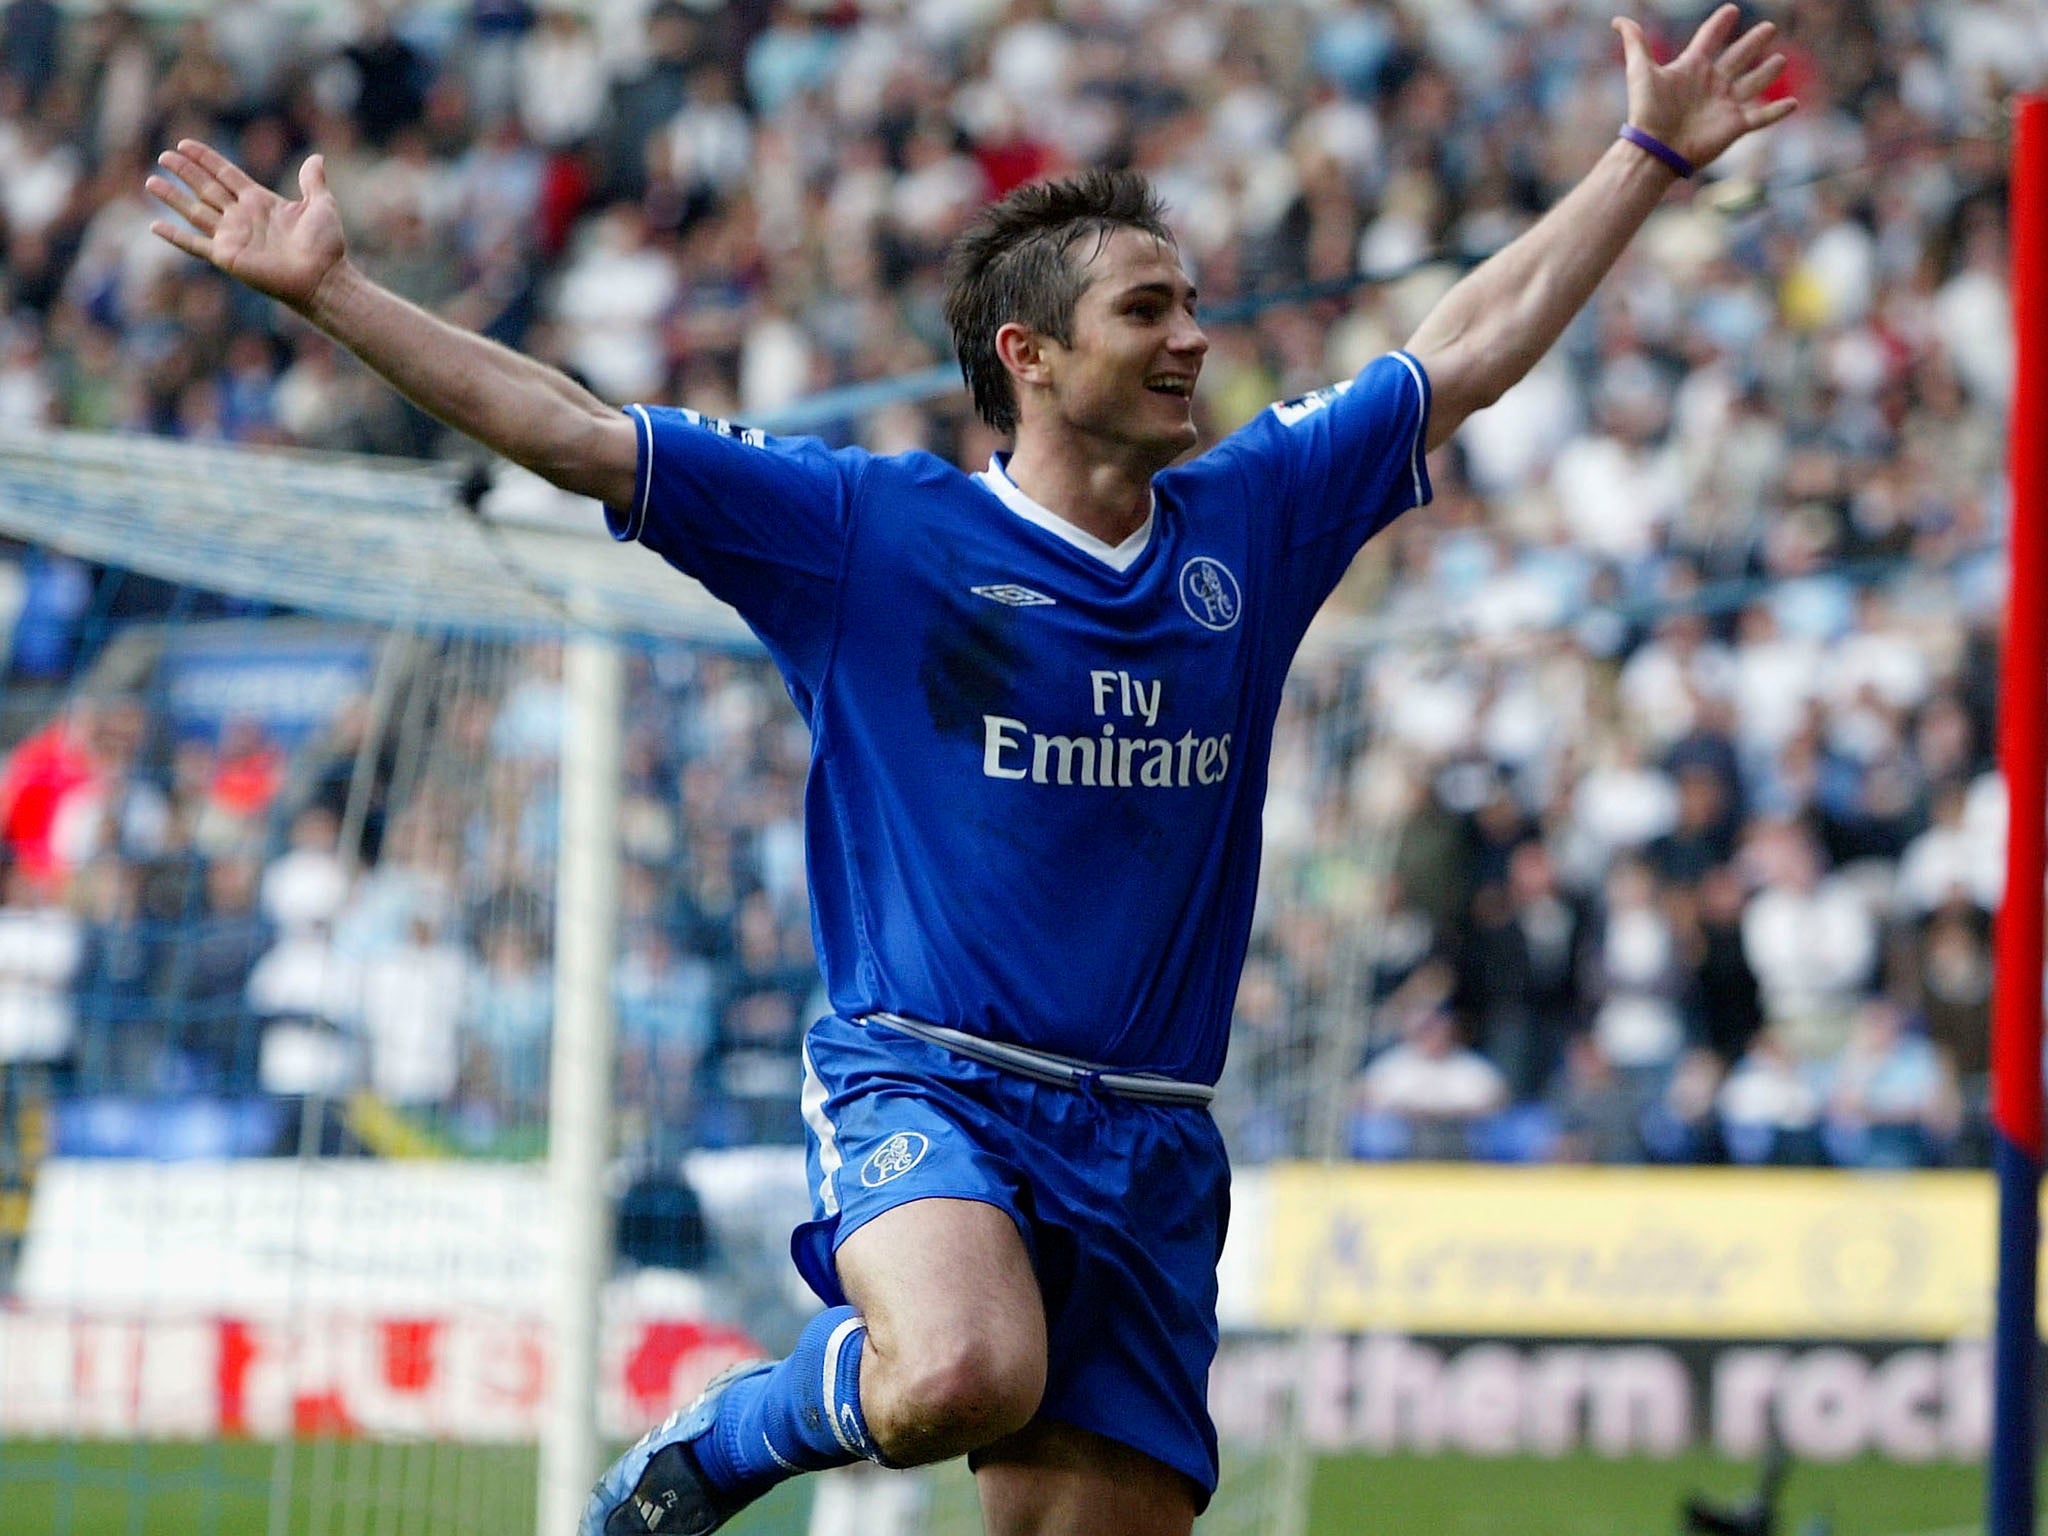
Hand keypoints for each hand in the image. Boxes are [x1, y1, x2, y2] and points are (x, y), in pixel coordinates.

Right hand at [147, 139, 348, 315]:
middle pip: (206, 187)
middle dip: (185, 171)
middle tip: (164, 156)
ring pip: (194, 211)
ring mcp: (232, 236)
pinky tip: (155, 226)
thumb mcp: (321, 205)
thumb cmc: (326, 246)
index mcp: (259, 201)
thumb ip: (313, 181)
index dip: (206, 159)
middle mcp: (242, 216)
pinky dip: (174, 236)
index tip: (185, 144)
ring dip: (172, 197)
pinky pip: (194, 244)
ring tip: (150, 181)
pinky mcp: (227, 256)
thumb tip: (316, 157)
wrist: (323, 278)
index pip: (226, 174)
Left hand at [1612, 4, 1796, 172]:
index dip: (1719, 24)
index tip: (1731, 10)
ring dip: (1767, 72)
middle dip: (1753, 42)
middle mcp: (1711, 83)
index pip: (1709, 39)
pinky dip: (1778, 111)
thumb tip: (1618, 19)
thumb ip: (1635, 43)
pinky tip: (1794, 103)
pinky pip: (1761, 117)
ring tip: (1781, 60)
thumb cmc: (1646, 110)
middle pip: (1737, 57)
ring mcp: (1724, 104)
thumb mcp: (1640, 70)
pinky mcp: (1735, 125)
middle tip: (1768, 27)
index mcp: (1692, 67)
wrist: (1654, 148)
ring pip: (1752, 83)